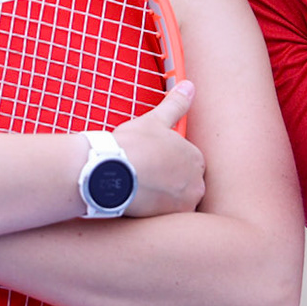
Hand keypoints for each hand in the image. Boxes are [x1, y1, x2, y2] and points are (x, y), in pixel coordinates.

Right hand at [112, 82, 204, 216]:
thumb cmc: (132, 144)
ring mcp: (185, 203)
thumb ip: (176, 105)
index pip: (190, 163)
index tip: (154, 163)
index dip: (170, 162)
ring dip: (164, 198)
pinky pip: (167, 217)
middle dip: (170, 182)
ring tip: (142, 190)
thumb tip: (190, 86)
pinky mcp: (170, 219)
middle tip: (146, 177)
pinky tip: (140, 203)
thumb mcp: (155, 120)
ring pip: (178, 201)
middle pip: (187, 184)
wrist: (109, 171)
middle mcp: (197, 182)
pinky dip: (156, 212)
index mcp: (195, 157)